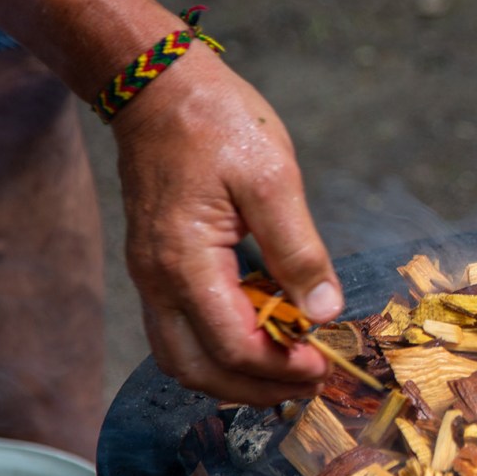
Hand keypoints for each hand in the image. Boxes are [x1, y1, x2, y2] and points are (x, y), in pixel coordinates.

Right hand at [110, 45, 341, 403]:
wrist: (157, 86)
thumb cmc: (216, 122)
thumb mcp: (272, 178)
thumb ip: (298, 249)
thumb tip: (325, 312)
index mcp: (185, 260)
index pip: (231, 346)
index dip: (281, 368)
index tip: (325, 365)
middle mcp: (157, 280)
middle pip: (198, 370)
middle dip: (256, 389)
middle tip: (309, 382)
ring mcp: (151, 276)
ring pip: (183, 358)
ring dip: (235, 376)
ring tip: (289, 368)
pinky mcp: (157, 267)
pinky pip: (182, 331)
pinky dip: (221, 349)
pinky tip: (264, 334)